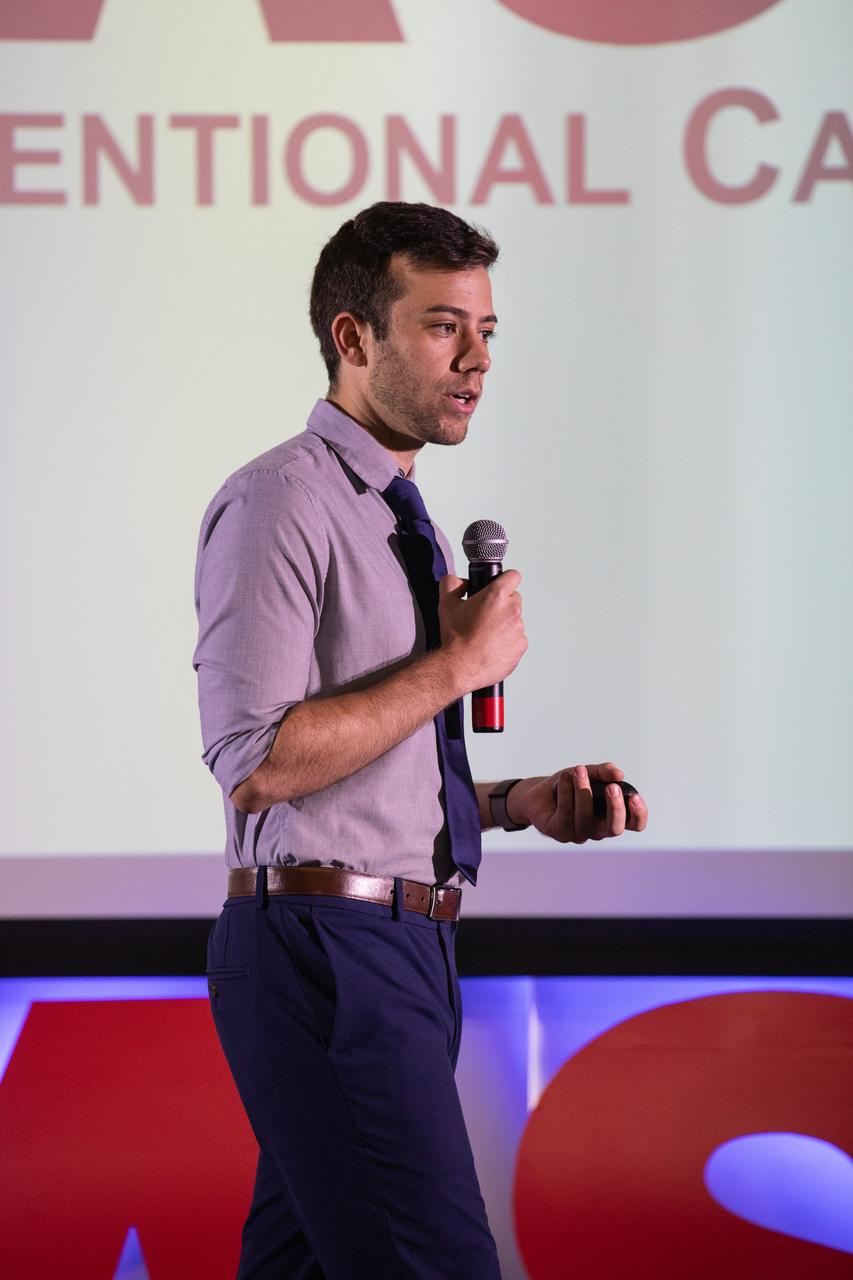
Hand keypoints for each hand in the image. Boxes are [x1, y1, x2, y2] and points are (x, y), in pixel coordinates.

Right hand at [438, 571, 526, 693]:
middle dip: (502, 605)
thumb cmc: (456, 637)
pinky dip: (507, 642)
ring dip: (505, 624)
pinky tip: (492, 646)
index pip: (513, 576)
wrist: (460, 666)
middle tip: (486, 616)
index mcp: (497, 596)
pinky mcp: (521, 646)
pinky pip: (517, 639)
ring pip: (515, 620)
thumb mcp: (446, 603)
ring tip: (486, 635)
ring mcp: (519, 629)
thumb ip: (452, 583)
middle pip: (514, 599)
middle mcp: (512, 610)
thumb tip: (460, 582)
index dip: (505, 580)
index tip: (499, 587)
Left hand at [508, 762, 647, 843]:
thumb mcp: (589, 773)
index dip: (639, 815)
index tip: (635, 797)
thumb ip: (604, 772)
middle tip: (611, 787)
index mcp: (610, 817)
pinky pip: (565, 813)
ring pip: (585, 817)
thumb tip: (619, 773)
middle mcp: (597, 829)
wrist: (538, 793)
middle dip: (615, 808)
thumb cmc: (569, 786)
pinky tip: (565, 778)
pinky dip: (566, 792)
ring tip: (578, 770)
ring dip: (583, 792)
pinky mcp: (559, 832)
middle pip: (614, 828)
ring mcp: (578, 833)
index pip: (634, 824)